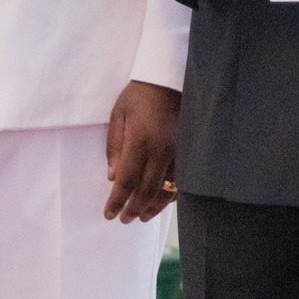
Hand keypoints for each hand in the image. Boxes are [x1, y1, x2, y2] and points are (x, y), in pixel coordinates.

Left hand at [104, 80, 179, 222]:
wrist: (168, 78)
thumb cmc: (139, 95)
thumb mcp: (118, 116)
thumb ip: (114, 147)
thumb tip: (112, 178)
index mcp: (140, 141)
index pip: (126, 180)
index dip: (117, 201)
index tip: (109, 214)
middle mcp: (162, 150)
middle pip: (147, 190)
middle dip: (134, 209)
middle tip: (124, 219)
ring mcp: (179, 152)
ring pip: (167, 190)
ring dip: (153, 207)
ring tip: (142, 217)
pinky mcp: (189, 151)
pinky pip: (182, 181)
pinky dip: (171, 196)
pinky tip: (163, 202)